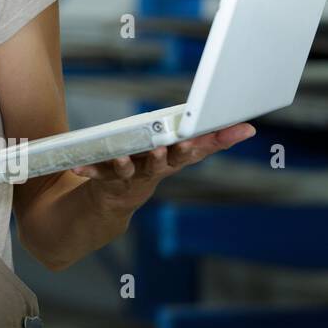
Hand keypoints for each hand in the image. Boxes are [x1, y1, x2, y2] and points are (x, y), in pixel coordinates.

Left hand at [71, 122, 256, 212]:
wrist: (115, 200)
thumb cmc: (150, 165)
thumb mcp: (177, 151)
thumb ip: (206, 139)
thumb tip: (247, 127)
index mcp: (175, 158)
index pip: (201, 148)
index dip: (220, 140)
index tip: (240, 129)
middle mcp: (157, 169)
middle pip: (170, 161)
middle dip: (176, 152)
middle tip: (181, 143)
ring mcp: (133, 177)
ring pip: (134, 170)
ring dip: (132, 163)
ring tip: (126, 157)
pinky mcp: (109, 181)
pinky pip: (98, 174)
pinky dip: (89, 171)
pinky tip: (79, 167)